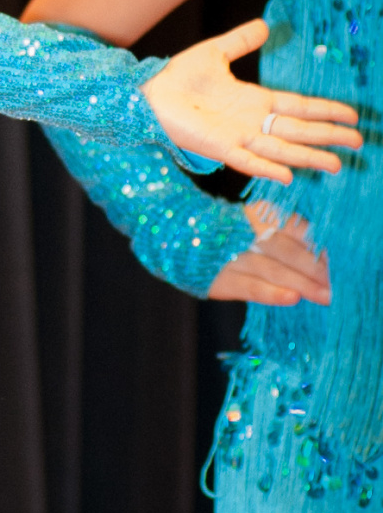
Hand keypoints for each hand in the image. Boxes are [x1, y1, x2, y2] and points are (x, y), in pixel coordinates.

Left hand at [143, 21, 361, 184]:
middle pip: (299, 131)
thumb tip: (265, 25)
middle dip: (328, 136)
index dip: (325, 111)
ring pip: (281, 149)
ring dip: (307, 157)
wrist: (147, 92)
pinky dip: (266, 168)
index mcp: (254, 101)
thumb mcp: (215, 52)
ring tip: (335, 165)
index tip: (352, 115)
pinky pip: (246, 160)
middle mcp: (251, 122)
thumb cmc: (178, 77)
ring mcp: (237, 136)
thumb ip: (241, 41)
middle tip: (358, 143)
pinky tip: (287, 175)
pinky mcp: (218, 147)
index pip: (298, 107)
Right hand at [209, 202, 331, 305]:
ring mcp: (231, 256)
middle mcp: (245, 232)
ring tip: (324, 295)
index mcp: (259, 214)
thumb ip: (285, 231)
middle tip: (337, 285)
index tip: (337, 264)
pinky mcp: (219, 279)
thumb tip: (321, 254)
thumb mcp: (255, 221)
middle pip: (287, 250)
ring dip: (301, 283)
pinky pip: (249, 287)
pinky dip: (271, 293)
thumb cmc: (228, 232)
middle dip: (315, 269)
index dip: (318, 248)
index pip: (296, 230)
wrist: (174, 237)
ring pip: (272, 270)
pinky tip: (292, 298)